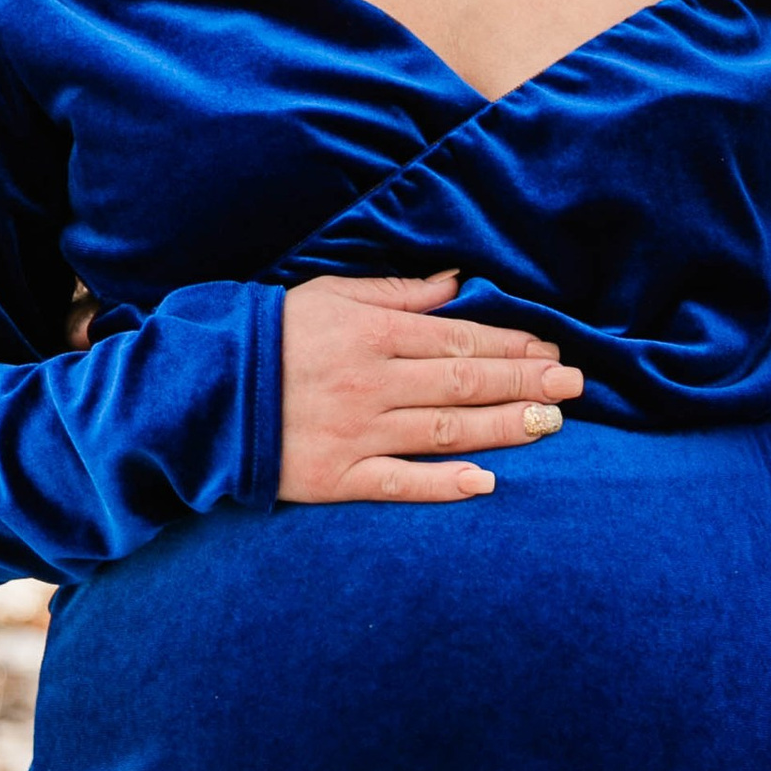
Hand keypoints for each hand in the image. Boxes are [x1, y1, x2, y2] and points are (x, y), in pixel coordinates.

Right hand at [279, 270, 581, 503]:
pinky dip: (442, 486)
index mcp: (372, 335)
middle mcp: (372, 384)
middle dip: (525, 382)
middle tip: (573, 386)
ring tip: (551, 423)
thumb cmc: (268, 335)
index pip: (459, 340)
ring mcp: (356, 434)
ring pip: (445, 432)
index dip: (511, 344)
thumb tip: (458, 285)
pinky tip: (486, 484)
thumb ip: (398, 292)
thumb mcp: (330, 295)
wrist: (196, 392)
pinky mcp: (335, 478)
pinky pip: (398, 484)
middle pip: (464, 384)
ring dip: (504, 427)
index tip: (551, 349)